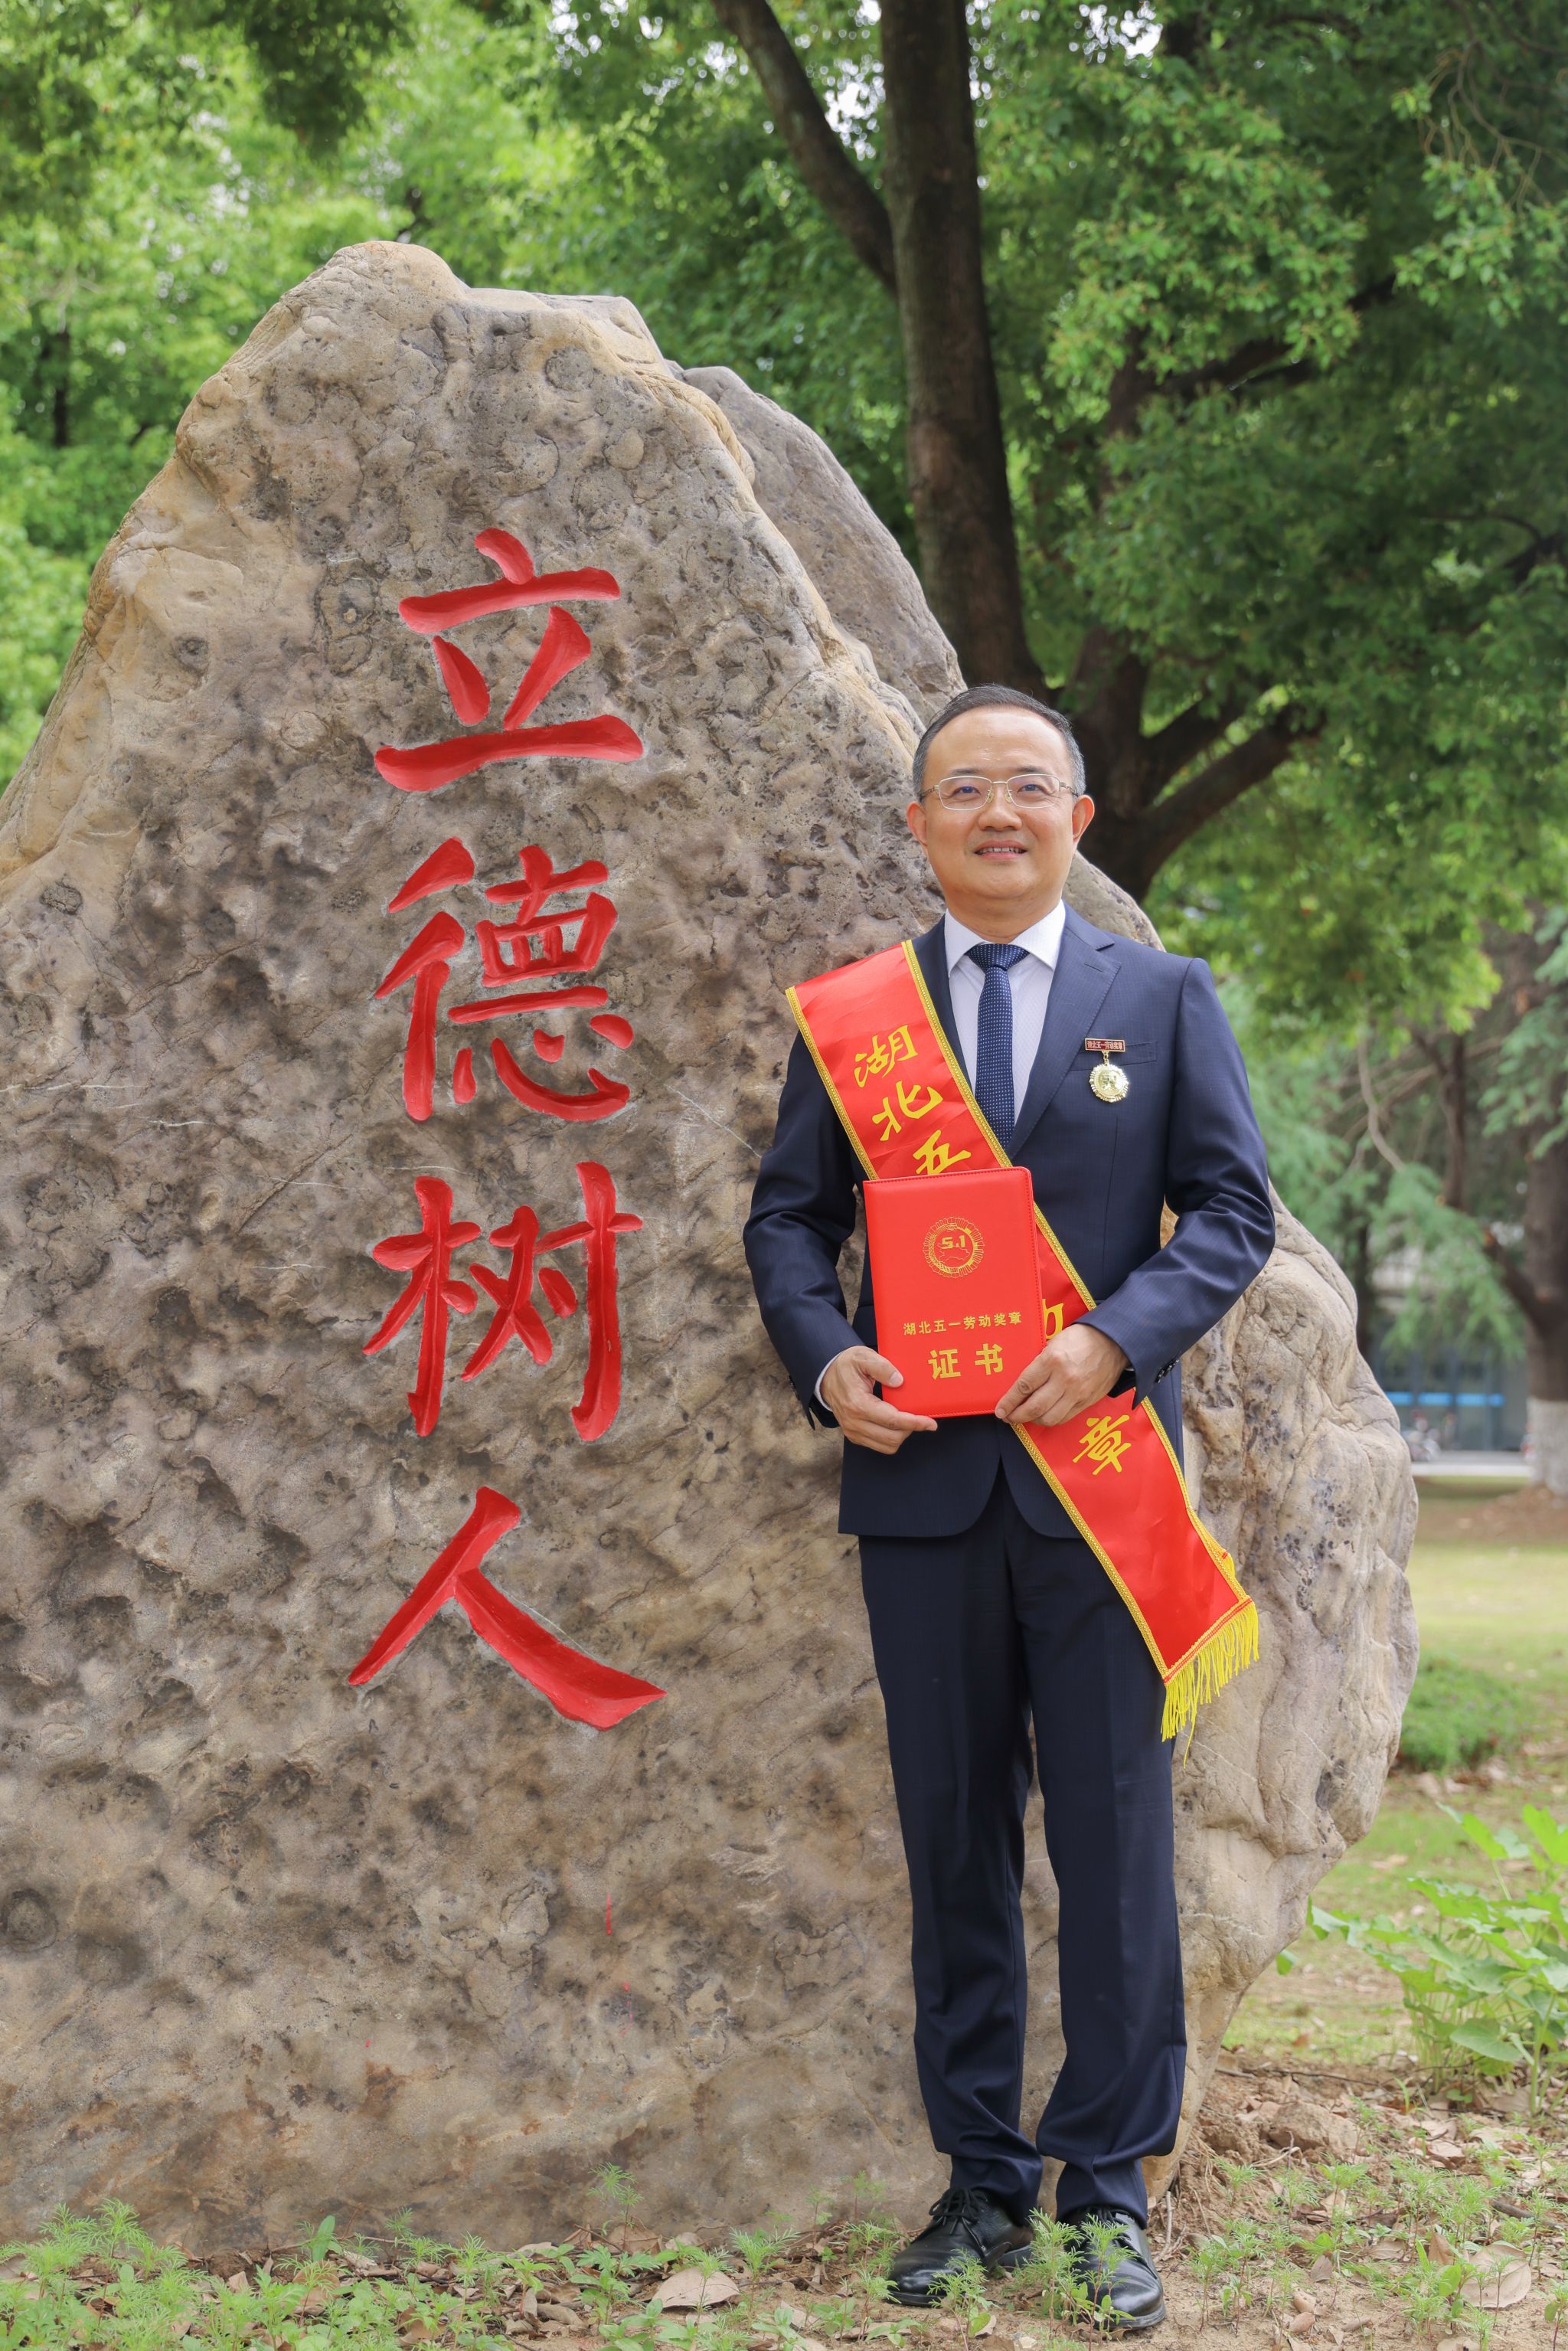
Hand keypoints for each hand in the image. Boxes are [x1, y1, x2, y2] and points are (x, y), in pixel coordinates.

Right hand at [821, 1346, 938, 1455]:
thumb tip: (899, 1381)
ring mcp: (853, 1431)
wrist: (826, 1376)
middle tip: (922, 1419)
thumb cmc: (846, 1366)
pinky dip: (891, 1438)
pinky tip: (897, 1424)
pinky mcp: (854, 1435)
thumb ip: (882, 1367)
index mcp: (857, 1404)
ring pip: (887, 1446)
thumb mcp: (863, 1357)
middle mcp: (854, 1422)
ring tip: (909, 1421)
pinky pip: (879, 1445)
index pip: (892, 1420)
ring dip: (902, 1435)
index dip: (914, 1423)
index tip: (930, 1423)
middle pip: (892, 1438)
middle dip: (911, 1429)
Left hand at [995, 1324, 1127, 1428]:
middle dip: (1017, 1415)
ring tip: (1025, 1417)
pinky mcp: (1086, 1401)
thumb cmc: (1080, 1338)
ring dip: (1033, 1421)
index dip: (1009, 1401)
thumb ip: (1039, 1363)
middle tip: (1008, 1417)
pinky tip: (1044, 1415)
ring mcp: (1077, 1393)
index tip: (1000, 1409)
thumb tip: (1022, 1384)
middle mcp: (1064, 1379)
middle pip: (1034, 1407)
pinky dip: (1051, 1420)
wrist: (1114, 1342)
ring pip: (1049, 1417)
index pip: (1024, 1386)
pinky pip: (1064, 1418)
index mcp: (1052, 1360)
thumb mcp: (1054, 1342)